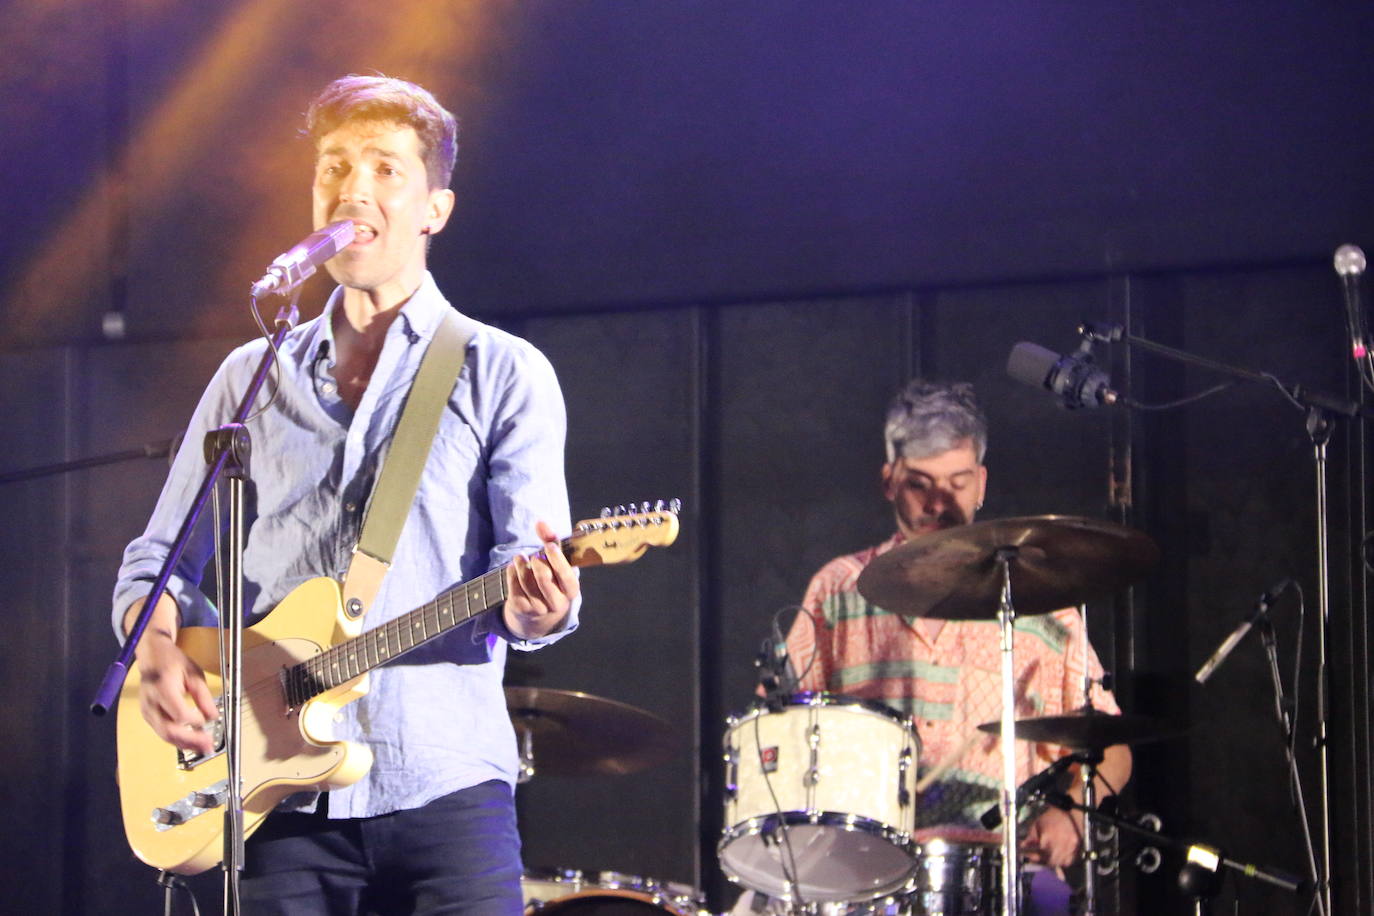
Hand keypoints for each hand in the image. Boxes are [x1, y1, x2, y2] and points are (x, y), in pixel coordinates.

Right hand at [134, 631, 218, 754]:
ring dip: (185, 744)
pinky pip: (162, 732)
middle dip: (190, 741)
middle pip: (169, 730)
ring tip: (203, 747)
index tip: (206, 720)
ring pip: (164, 735)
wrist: (152, 656)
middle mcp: (151, 703)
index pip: (178, 714)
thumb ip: (203, 696)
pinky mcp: (148, 716)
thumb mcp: (194, 673)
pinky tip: (191, 741)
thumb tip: (213, 716)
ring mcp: (147, 711)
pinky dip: (177, 739)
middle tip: (208, 746)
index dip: (194, 720)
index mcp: (162, 689)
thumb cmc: (173, 662)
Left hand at [503, 520, 578, 639]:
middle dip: (537, 563)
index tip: (549, 546)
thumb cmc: (551, 578)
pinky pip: (515, 590)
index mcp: (571, 590)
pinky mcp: (523, 610)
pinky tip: (512, 567)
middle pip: (544, 579)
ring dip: (521, 566)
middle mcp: (557, 603)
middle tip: (534, 555)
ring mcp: (540, 609)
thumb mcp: (556, 561)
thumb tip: (541, 522)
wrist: (540, 611)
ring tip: (519, 557)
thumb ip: (550, 540)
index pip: (566, 576)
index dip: (557, 560)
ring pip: (527, 584)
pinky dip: (512, 576)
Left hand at [1021, 805, 1082, 867]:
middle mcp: (1060, 844)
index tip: (1027, 856)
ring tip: (1046, 858)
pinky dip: (1062, 862)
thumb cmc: (1050, 818)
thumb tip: (1022, 847)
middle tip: (1036, 858)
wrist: (1066, 812)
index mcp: (1048, 838)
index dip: (1032, 857)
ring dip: (1053, 863)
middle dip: (1042, 862)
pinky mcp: (1077, 848)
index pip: (1040, 854)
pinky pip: (1069, 861)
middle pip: (1051, 862)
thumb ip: (1030, 838)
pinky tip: (1057, 858)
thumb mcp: (1036, 825)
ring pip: (1061, 863)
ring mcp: (1070, 847)